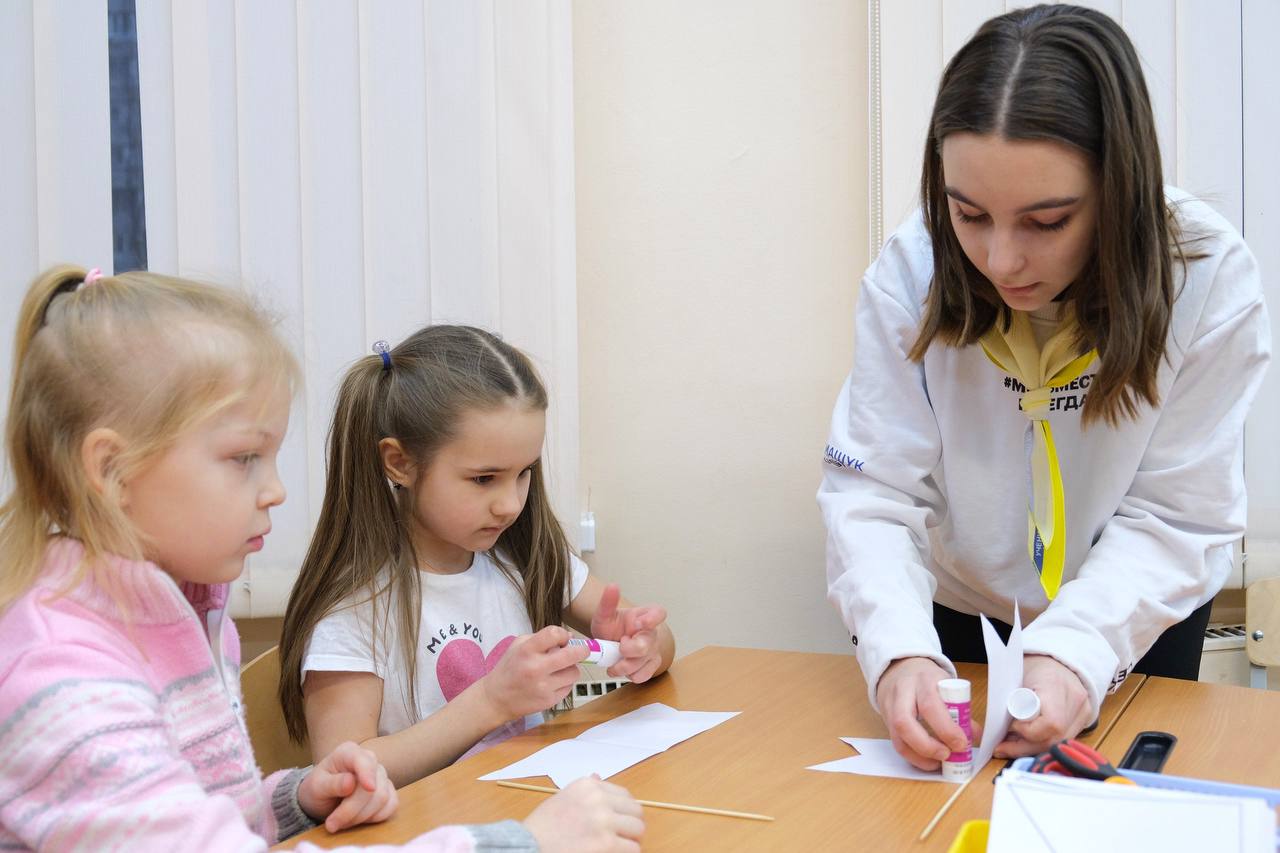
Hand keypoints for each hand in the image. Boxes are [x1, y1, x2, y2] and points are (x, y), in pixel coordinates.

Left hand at [297, 741, 397, 832]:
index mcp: (349, 752)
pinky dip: (375, 817)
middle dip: (352, 810)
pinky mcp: (388, 790)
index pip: (364, 761)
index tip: (369, 788)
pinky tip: (358, 819)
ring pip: (383, 799)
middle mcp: (369, 759)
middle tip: (332, 824)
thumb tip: (350, 783)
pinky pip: (391, 805)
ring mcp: (381, 775)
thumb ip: (332, 784)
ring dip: (361, 817)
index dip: (368, 774)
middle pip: (374, 788)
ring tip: (341, 822)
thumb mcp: (316, 787)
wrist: (322, 798)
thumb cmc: (317, 788)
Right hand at [481, 625, 588, 720]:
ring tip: (560, 669)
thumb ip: (543, 638)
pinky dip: (564, 683)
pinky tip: (553, 682)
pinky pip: (568, 687)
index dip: (563, 634)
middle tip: (582, 651)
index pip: (554, 634)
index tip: (564, 639)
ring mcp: (543, 687)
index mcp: (527, 650)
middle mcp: (536, 668)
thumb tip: (571, 638)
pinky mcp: (549, 701)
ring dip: (571, 668)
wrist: (496, 699)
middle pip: (573, 655)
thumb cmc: (509, 669)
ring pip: (574, 673)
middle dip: (582, 650)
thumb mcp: (518, 645)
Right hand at [523, 775, 643, 852]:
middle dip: (632, 825)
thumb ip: (585, 791)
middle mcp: (599, 798)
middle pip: (636, 810)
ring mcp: (604, 820)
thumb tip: (598, 776)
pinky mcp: (606, 843)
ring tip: (620, 847)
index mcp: (588, 785)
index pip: (624, 794)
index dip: (624, 811)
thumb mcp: (562, 798)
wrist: (528, 846)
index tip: (619, 822)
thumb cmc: (542, 827)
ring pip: (638, 829)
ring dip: (631, 840)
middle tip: (624, 837)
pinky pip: (633, 849)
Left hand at [589, 583, 666, 682]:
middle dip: (629, 649)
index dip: (652, 619)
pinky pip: (643, 675)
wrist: (607, 643)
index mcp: (645, 615)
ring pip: (643, 663)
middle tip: (618, 647)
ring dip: (624, 665)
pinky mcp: (650, 666)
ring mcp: (653, 650)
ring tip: (614, 660)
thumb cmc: (611, 627)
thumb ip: (608, 602)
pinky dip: (629, 674)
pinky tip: (621, 667)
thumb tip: (612, 586)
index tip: (638, 623)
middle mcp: (652, 633)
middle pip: (648, 644)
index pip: (659, 613)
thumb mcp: (604, 614)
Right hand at [875, 657, 977, 770]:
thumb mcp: (946, 685)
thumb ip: (961, 709)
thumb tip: (974, 734)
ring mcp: (890, 706)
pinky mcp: (886, 719)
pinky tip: (927, 760)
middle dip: (927, 745)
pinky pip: (896, 743)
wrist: (899, 668)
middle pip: (905, 721)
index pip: (930, 705)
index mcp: (924, 680)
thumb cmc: (928, 679)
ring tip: (938, 762)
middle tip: (947, 755)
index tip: (961, 743)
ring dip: (919, 755)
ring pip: (897, 736)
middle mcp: (903, 692)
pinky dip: (913, 756)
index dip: (946, 729)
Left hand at [995, 654, 1091, 758]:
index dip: (1028, 731)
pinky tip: (1025, 743)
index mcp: (1056, 684)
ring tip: (1010, 746)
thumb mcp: (1017, 678)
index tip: (1011, 726)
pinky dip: (1042, 744)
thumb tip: (1000, 729)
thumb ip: (1012, 702)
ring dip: (1031, 749)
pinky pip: (1062, 739)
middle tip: (1002, 747)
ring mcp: (1084, 712)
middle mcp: (1076, 700)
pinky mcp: (1084, 721)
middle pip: (1054, 738)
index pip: (1051, 722)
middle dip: (1024, 747)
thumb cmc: (1033, 667)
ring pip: (1058, 743)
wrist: (1057, 661)